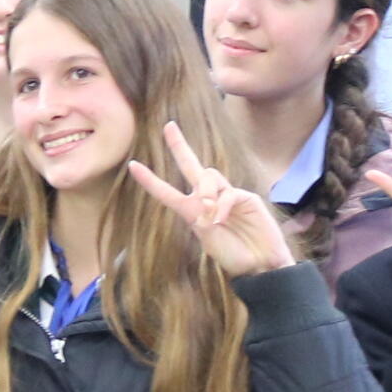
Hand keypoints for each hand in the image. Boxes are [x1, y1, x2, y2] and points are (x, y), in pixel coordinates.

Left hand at [128, 121, 294, 277]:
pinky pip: (228, 192)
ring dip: (204, 192)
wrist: (259, 266)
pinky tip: (221, 220)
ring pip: (208, 175)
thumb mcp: (208, 240)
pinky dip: (222, 205)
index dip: (150, 180)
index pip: (168, 191)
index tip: (132, 166)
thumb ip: (202, 219)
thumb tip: (207, 200)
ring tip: (210, 216)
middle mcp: (209, 198)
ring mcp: (228, 195)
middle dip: (179, 145)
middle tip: (168, 126)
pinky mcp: (246, 197)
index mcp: (193, 211)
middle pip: (192, 165)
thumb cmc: (233, 255)